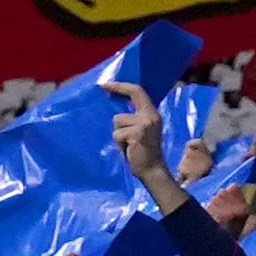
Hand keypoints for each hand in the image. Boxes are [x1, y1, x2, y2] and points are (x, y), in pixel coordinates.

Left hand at [103, 79, 193, 211]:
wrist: (152, 171)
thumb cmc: (142, 153)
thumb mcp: (142, 130)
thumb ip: (134, 118)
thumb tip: (116, 109)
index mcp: (152, 114)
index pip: (139, 92)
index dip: (123, 86)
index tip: (108, 84)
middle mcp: (151, 115)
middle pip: (131, 96)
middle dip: (117, 88)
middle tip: (103, 86)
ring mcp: (145, 124)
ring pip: (118, 121)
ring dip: (118, 134)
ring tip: (127, 144)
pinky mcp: (137, 134)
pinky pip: (117, 134)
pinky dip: (118, 144)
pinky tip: (127, 150)